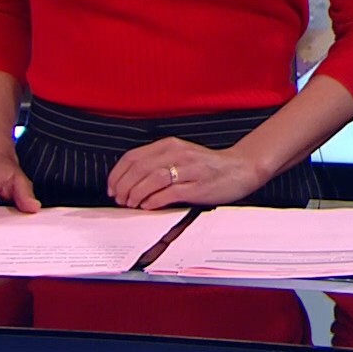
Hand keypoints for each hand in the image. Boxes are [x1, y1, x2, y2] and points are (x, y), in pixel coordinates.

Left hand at [107, 137, 270, 209]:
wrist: (240, 168)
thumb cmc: (208, 166)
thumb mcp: (180, 156)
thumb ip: (158, 163)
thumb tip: (130, 181)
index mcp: (170, 145)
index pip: (133, 157)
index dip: (117, 174)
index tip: (112, 188)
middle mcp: (177, 154)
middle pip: (139, 168)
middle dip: (123, 186)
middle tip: (119, 200)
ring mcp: (188, 169)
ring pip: (151, 179)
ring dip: (136, 194)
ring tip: (131, 204)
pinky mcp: (197, 185)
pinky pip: (169, 193)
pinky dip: (154, 200)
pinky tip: (147, 206)